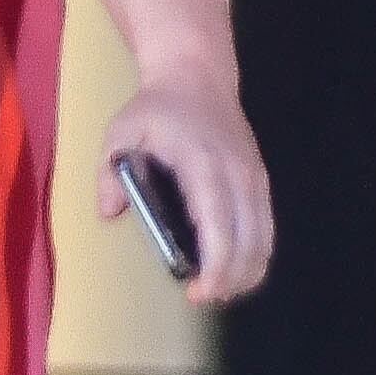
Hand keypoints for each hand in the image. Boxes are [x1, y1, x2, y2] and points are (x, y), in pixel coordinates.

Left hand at [99, 67, 272, 306]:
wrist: (197, 77)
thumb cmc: (157, 109)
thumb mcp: (121, 131)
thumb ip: (110, 171)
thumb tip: (109, 211)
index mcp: (203, 161)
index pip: (218, 219)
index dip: (216, 261)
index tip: (200, 290)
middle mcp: (237, 171)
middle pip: (249, 239)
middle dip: (230, 278)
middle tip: (200, 297)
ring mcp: (253, 177)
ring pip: (264, 237)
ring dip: (246, 272)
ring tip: (216, 289)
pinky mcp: (259, 181)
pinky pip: (266, 227)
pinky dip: (255, 255)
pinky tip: (235, 271)